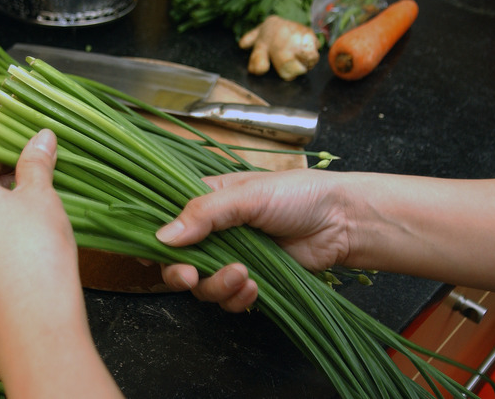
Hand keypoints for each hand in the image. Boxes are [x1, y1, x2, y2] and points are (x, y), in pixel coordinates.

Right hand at [156, 169, 350, 311]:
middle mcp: (213, 232)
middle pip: (177, 261)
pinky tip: (256, 286)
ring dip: (216, 286)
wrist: (341, 221)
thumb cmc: (297, 195)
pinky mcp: (251, 280)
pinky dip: (238, 298)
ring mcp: (230, 258)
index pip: (166, 223)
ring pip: (202, 285)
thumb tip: (163, 237)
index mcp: (206, 202)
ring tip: (243, 275)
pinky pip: (229, 299)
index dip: (156, 242)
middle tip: (190, 276)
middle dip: (180, 273)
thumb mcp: (247, 195)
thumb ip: (204, 214)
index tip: (153, 256)